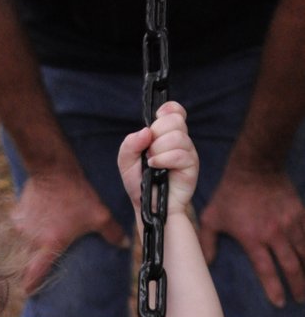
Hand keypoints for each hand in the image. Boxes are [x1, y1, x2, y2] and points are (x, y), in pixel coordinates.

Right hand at [11, 168, 126, 294]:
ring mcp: (21, 228)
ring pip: (21, 245)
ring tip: (40, 242)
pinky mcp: (16, 215)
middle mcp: (31, 241)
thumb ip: (111, 232)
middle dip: (31, 266)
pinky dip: (27, 229)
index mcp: (49, 246)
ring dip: (29, 246)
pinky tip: (36, 223)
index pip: (33, 275)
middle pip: (25, 262)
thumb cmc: (76, 194)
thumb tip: (124, 244)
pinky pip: (19, 229)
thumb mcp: (98, 214)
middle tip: (39, 266)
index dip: (31, 286)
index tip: (31, 291)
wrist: (52, 169)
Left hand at [118, 101, 198, 217]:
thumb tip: (145, 131)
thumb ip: (129, 145)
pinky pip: (179, 154)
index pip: (175, 111)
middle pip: (175, 120)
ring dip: (158, 149)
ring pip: (177, 136)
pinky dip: (163, 159)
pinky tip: (155, 167)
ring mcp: (187, 152)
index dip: (168, 109)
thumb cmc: (140, 184)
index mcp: (166, 135)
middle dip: (156, 133)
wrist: (148, 207)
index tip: (157, 117)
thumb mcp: (126, 163)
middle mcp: (179, 141)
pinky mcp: (191, 166)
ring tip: (151, 162)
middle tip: (148, 150)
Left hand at [199, 163, 304, 306]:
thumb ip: (206, 242)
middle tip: (299, 300)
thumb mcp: (211, 218)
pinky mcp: (299, 211)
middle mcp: (274, 233)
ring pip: (304, 252)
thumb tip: (205, 264)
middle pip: (291, 265)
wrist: (255, 166)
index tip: (279, 303)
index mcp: (253, 238)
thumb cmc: (230, 193)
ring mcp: (290, 222)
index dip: (274, 288)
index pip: (266, 270)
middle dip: (297, 285)